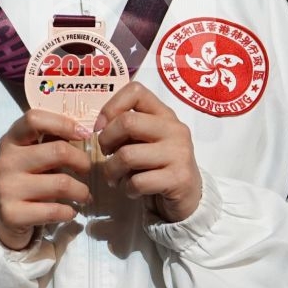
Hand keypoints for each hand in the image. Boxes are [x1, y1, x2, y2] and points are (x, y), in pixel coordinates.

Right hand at [0, 108, 94, 250]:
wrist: (1, 215)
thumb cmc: (25, 178)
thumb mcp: (31, 154)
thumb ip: (51, 140)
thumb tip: (84, 129)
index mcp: (11, 140)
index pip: (34, 119)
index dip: (63, 123)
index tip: (84, 134)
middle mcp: (6, 161)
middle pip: (59, 151)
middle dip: (83, 161)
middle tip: (87, 170)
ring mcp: (7, 188)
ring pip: (62, 184)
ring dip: (82, 191)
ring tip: (84, 195)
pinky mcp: (12, 214)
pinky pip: (55, 211)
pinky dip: (70, 212)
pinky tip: (69, 211)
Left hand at [94, 82, 202, 223]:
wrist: (188, 197)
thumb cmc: (157, 165)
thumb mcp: (144, 141)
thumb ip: (126, 129)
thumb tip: (99, 127)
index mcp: (164, 114)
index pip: (136, 91)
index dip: (110, 107)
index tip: (101, 127)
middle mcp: (175, 129)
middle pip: (127, 122)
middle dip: (106, 140)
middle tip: (106, 154)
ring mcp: (179, 153)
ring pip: (127, 155)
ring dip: (112, 170)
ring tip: (115, 178)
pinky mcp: (179, 178)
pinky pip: (138, 181)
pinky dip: (127, 188)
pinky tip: (132, 190)